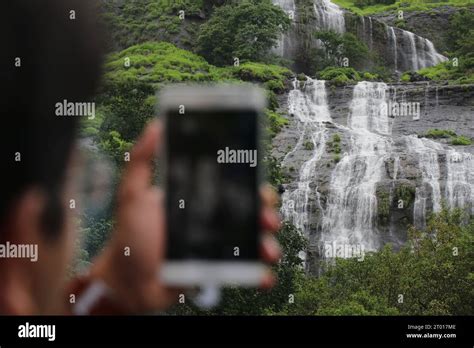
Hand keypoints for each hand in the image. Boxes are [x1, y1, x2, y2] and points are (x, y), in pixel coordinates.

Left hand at [91, 120, 280, 312]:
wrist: (128, 281)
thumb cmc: (129, 235)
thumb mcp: (132, 193)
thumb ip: (141, 160)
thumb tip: (155, 125)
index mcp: (198, 198)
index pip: (231, 186)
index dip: (251, 184)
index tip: (260, 185)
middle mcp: (211, 220)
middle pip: (249, 212)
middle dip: (265, 213)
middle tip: (267, 218)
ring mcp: (217, 246)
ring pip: (252, 241)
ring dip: (267, 243)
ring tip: (267, 250)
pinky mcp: (217, 270)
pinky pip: (244, 270)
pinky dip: (259, 274)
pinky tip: (262, 275)